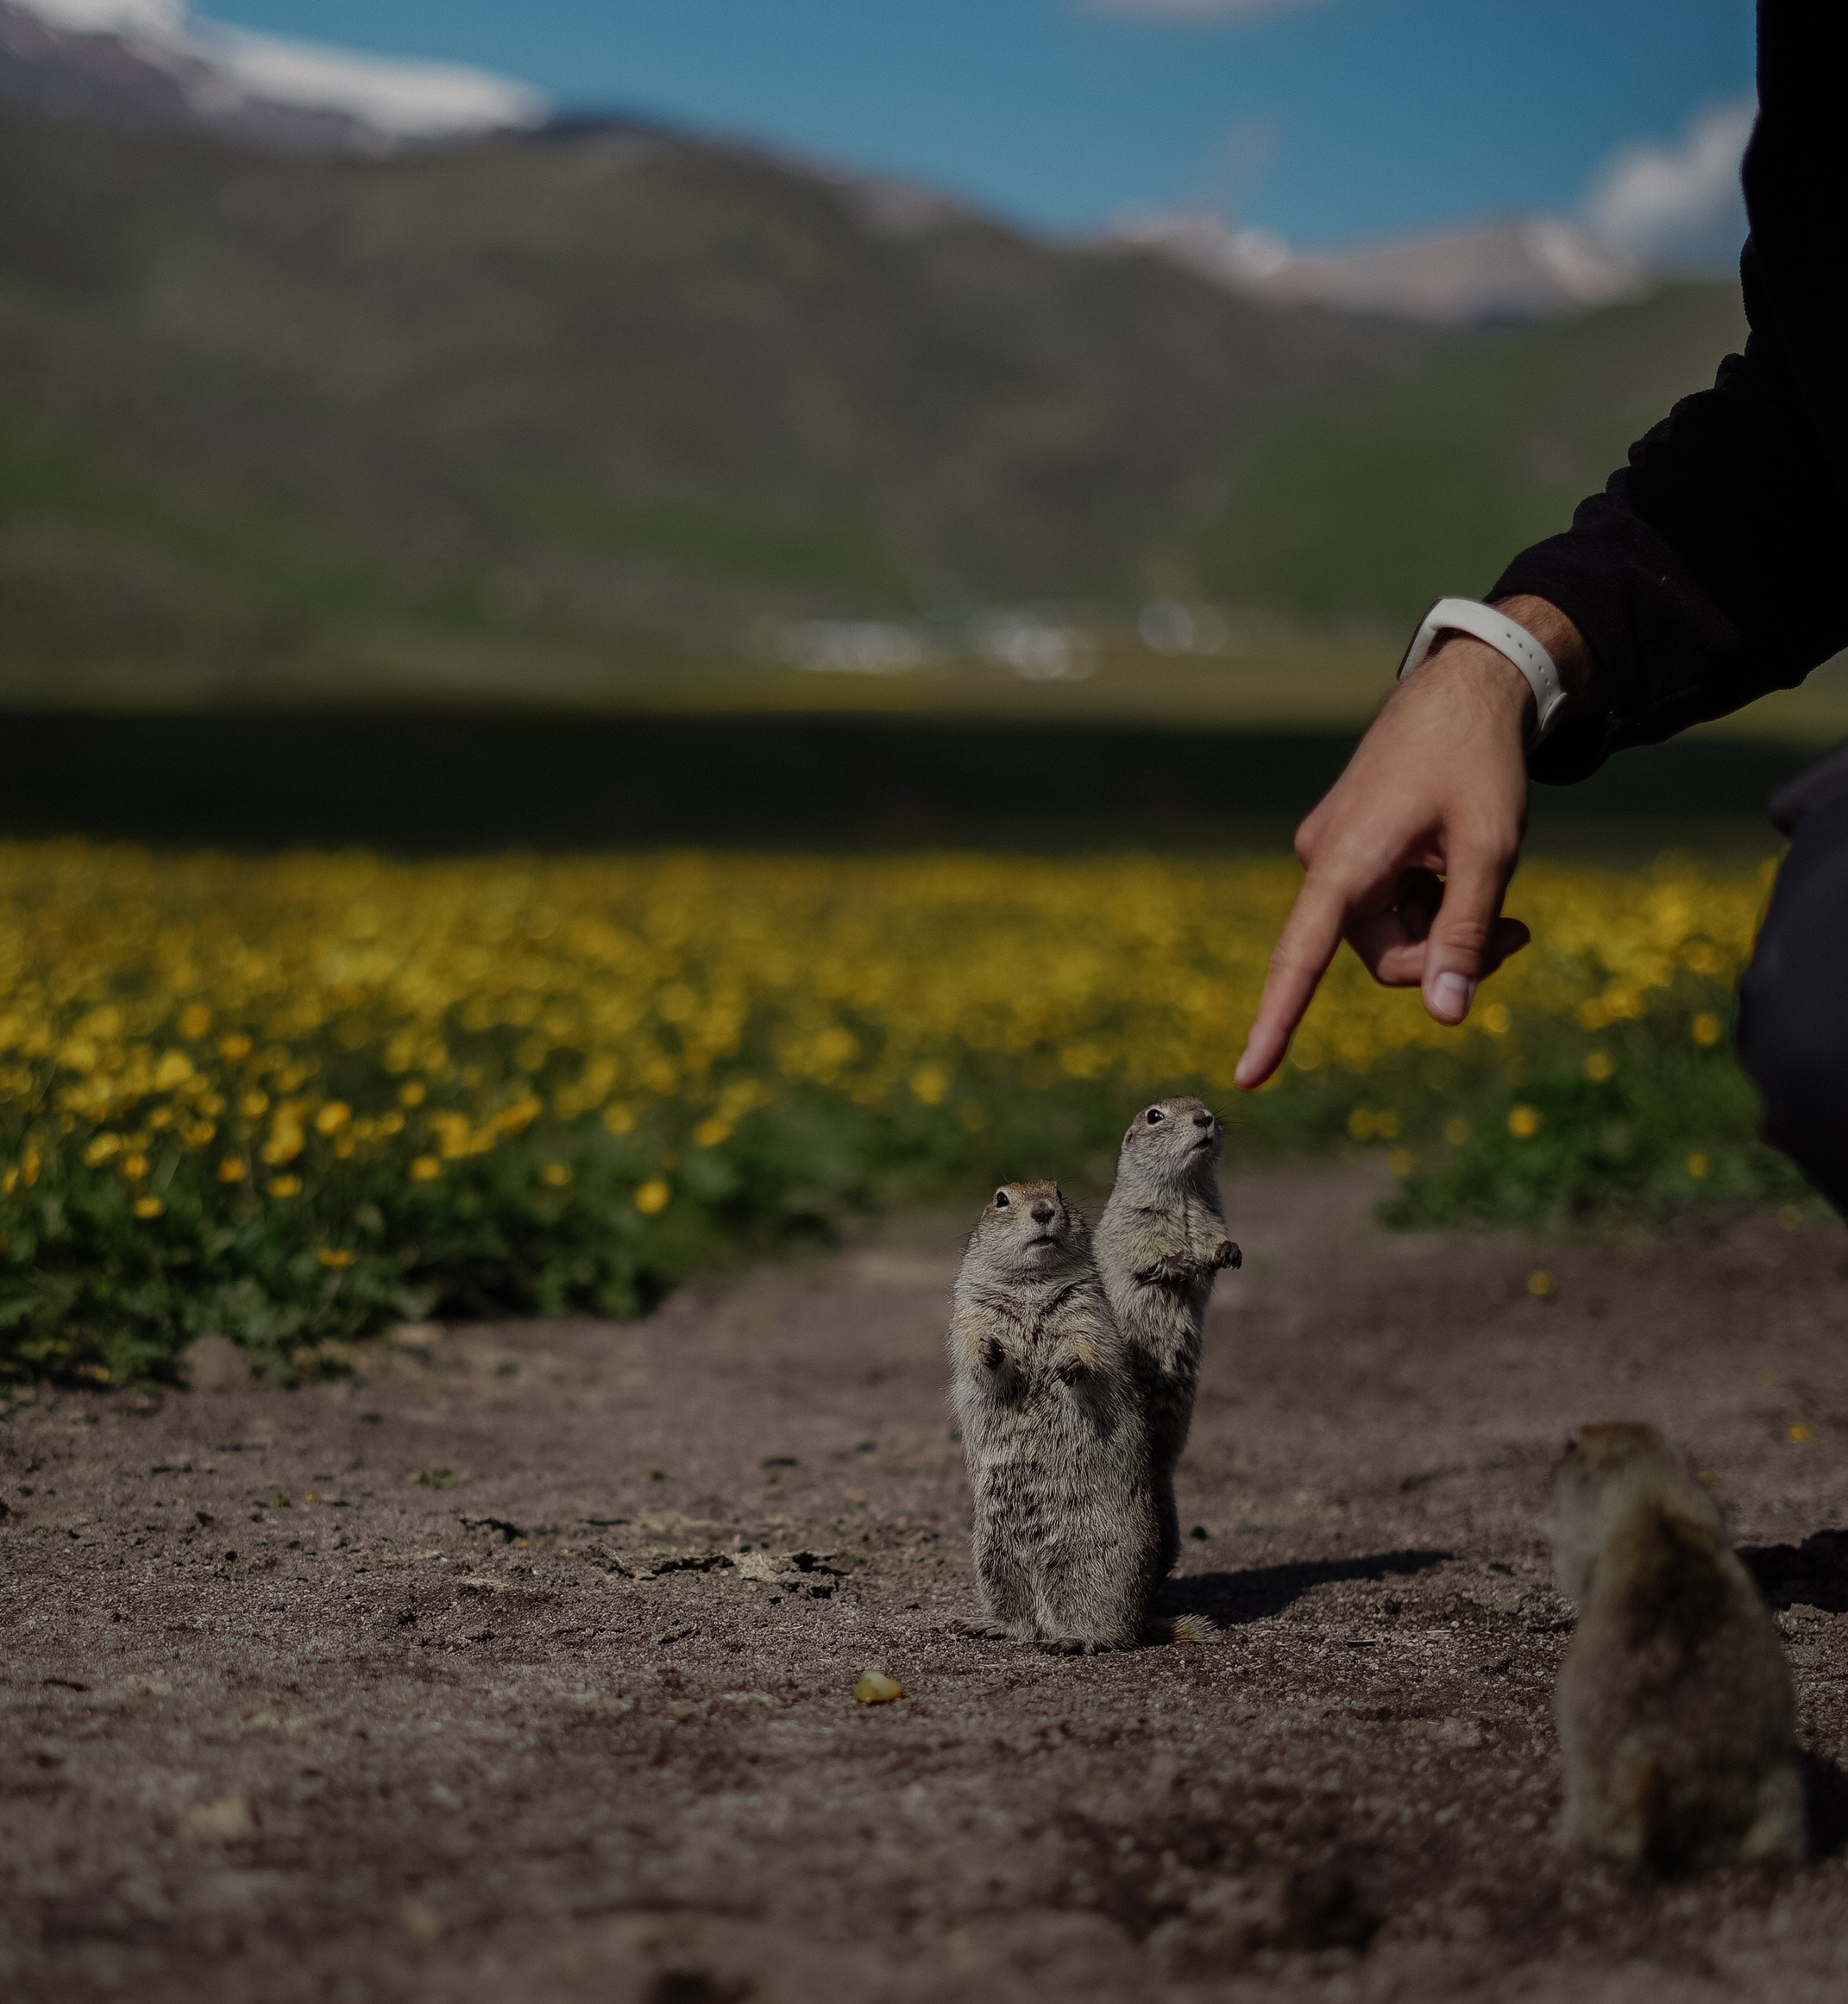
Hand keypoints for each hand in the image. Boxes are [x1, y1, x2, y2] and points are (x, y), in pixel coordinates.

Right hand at [1233, 597, 1588, 1089]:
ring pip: (1387, 934)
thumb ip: (1467, 936)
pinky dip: (1431, 903)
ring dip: (1445, 928)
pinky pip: (1386, 905)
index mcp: (1346, 862)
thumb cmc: (1479, 761)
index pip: (1302, 959)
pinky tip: (1460, 867)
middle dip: (1444, 955)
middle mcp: (1324, 862)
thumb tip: (1447, 1016)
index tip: (1249, 1076)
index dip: (1277, 1022)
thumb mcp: (1489, 850)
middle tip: (1517, 934)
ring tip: (1498, 893)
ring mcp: (1333, 855)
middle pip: (1379, 954)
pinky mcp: (1350, 849)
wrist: (1466, 687)